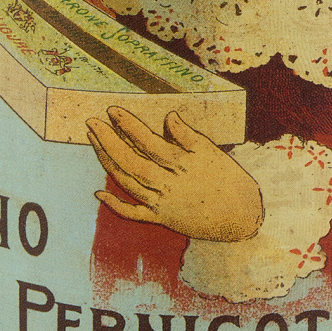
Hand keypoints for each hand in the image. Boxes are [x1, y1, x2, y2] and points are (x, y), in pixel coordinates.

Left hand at [87, 107, 262, 241]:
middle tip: (91, 123)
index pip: (148, 142)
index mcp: (181, 164)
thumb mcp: (211, 152)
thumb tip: (167, 116)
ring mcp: (162, 204)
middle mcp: (168, 184)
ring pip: (128, 183)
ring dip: (107, 162)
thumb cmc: (227, 178)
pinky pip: (133, 214)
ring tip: (93, 141)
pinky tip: (98, 193)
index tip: (111, 110)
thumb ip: (187, 135)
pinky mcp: (161, 219)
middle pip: (131, 161)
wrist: (241, 216)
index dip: (128, 126)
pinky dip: (115, 206)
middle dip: (109, 141)